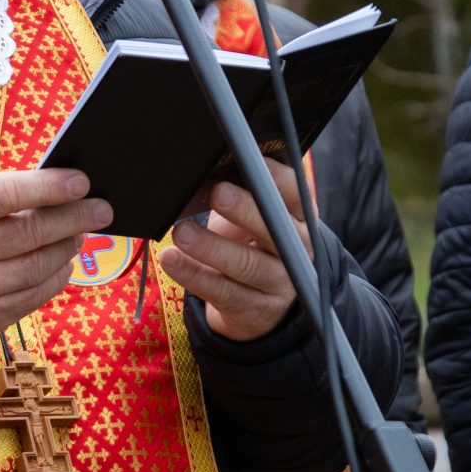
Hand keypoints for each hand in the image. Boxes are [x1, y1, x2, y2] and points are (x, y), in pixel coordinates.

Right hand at [0, 168, 114, 345]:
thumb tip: (56, 191)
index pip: (5, 194)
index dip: (47, 187)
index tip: (81, 182)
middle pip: (31, 232)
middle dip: (74, 218)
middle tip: (101, 208)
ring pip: (39, 266)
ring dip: (67, 247)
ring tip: (79, 233)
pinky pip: (34, 296)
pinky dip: (56, 277)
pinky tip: (62, 262)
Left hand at [161, 157, 310, 340]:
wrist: (259, 302)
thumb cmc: (251, 245)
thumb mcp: (253, 220)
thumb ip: (243, 197)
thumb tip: (209, 173)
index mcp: (299, 219)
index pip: (295, 195)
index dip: (277, 178)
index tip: (253, 162)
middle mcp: (295, 251)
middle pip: (273, 229)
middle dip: (244, 209)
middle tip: (217, 193)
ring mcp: (278, 283)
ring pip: (246, 264)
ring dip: (210, 247)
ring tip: (181, 232)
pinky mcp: (254, 309)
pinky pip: (222, 292)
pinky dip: (193, 274)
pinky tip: (172, 260)